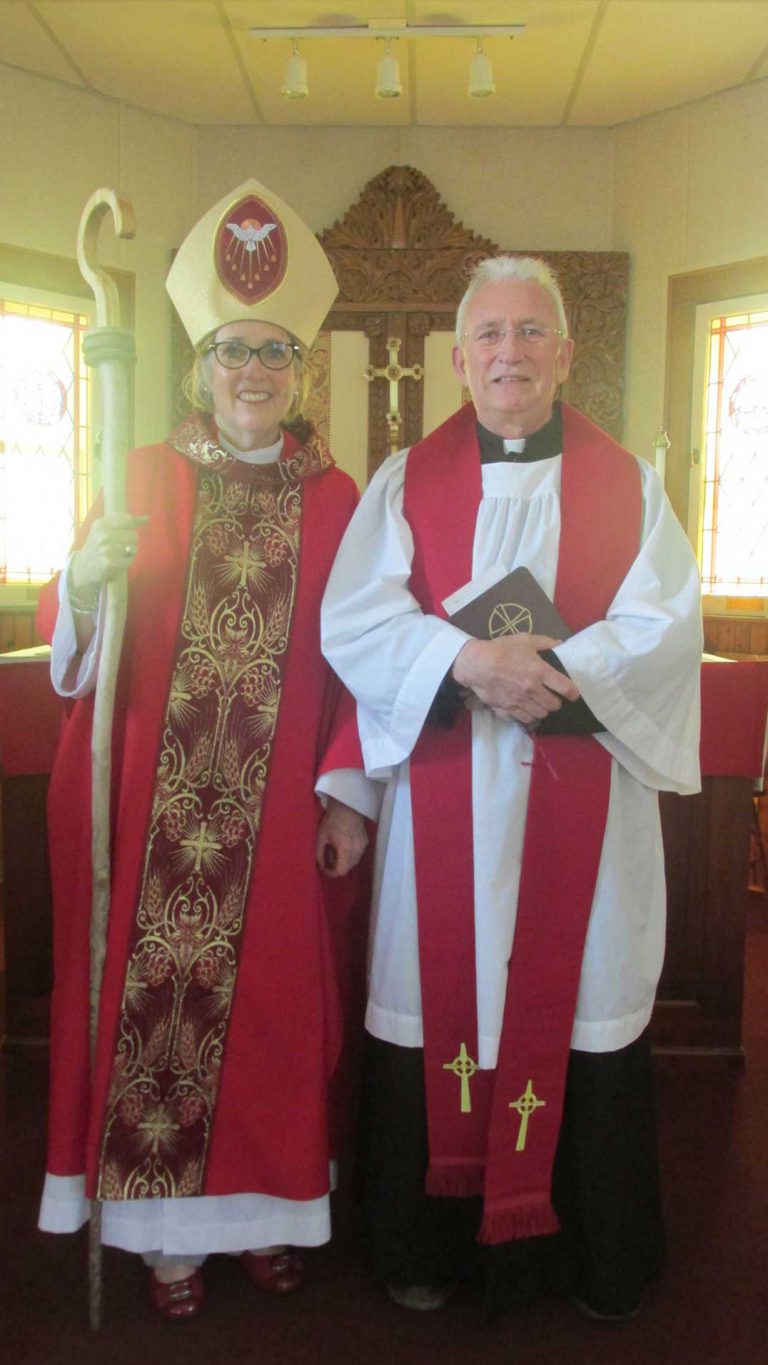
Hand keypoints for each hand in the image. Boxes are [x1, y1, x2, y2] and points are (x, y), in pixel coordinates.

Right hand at [70, 514, 147, 592]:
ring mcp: (107, 549)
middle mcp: (103, 535)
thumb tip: (147, 518)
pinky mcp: (110, 563)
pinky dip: (126, 562)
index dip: (130, 528)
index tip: (123, 532)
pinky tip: (117, 562)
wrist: (83, 568)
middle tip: (119, 546)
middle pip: (134, 535)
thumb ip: (126, 522)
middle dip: (131, 542)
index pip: (128, 520)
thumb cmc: (97, 546)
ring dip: (129, 553)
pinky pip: (130, 561)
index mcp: (101, 524)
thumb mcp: (105, 530)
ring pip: (134, 549)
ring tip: (117, 555)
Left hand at [316, 798, 367, 878]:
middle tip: (328, 856)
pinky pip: (358, 854)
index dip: (332, 872)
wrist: (347, 805)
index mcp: (345, 849)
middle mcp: (357, 850)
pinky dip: (350, 855)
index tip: (324, 868)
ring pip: (354, 862)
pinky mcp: (366, 841)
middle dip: (337, 866)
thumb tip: (321, 866)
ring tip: (335, 849)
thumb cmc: (332, 820)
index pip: (341, 871)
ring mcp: (363, 846)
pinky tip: (343, 845)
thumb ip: (320, 854)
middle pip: (348, 868)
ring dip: (344, 861)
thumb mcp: (321, 837)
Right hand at [452, 633, 579, 725]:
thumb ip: (545, 642)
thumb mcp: (524, 640)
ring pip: (541, 714)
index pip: (565, 687)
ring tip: (539, 704)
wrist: (477, 664)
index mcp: (540, 671)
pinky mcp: (508, 709)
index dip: (573, 692)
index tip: (573, 694)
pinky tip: (527, 709)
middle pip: (554, 705)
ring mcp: (521, 701)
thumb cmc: (501, 649)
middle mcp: (533, 689)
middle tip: (552, 697)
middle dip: (555, 702)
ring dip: (543, 709)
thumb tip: (560, 644)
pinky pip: (525, 718)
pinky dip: (529, 715)